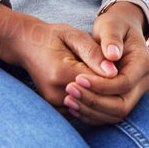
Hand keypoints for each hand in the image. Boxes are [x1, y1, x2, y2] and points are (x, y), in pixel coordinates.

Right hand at [0, 3, 116, 111]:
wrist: (27, 45)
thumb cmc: (53, 36)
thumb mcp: (74, 36)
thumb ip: (94, 53)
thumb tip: (113, 72)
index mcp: (61, 73)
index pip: (99, 84)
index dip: (115, 78)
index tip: (122, 66)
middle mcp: (56, 93)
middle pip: (96, 100)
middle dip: (112, 91)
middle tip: (121, 76)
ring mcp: (54, 103)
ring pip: (91, 109)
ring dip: (103, 98)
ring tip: (109, 81)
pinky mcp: (55, 108)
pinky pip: (82, 111)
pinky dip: (93, 103)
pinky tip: (97, 88)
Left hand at [63, 1, 148, 125]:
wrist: (119, 32)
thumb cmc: (114, 26)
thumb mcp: (111, 25)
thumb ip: (111, 39)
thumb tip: (112, 55)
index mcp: (142, 64)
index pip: (124, 84)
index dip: (101, 85)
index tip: (78, 78)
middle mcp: (142, 82)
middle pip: (122, 105)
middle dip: (94, 102)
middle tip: (69, 92)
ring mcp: (134, 94)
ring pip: (115, 114)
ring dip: (91, 111)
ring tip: (68, 100)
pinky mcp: (123, 100)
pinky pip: (109, 115)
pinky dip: (91, 114)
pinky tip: (73, 106)